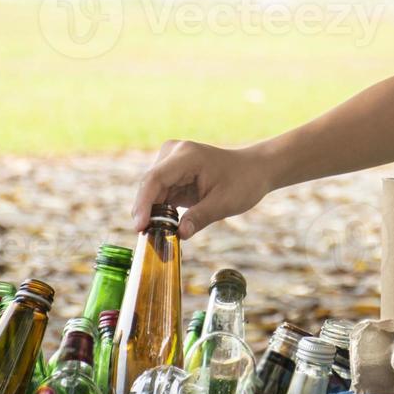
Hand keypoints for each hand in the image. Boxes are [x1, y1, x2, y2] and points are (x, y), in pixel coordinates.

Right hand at [130, 140, 273, 238]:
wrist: (255, 169)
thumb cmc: (244, 182)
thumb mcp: (225, 203)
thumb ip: (200, 217)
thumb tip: (180, 234)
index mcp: (187, 156)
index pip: (155, 179)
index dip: (143, 204)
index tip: (139, 226)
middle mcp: (174, 154)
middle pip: (149, 186)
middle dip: (146, 213)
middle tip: (146, 240)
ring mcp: (171, 162)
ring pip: (151, 193)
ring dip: (152, 214)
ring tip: (155, 237)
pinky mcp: (172, 174)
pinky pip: (159, 195)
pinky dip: (160, 212)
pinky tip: (163, 228)